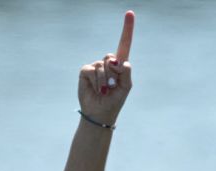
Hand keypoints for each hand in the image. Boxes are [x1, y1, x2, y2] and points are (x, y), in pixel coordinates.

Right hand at [77, 11, 134, 125]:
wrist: (100, 113)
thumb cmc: (115, 100)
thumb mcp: (126, 87)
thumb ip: (126, 73)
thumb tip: (121, 62)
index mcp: (120, 64)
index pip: (124, 43)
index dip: (127, 28)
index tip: (130, 13)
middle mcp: (108, 62)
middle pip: (112, 57)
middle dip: (114, 74)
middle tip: (112, 87)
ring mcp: (96, 66)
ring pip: (102, 66)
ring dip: (105, 82)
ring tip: (104, 91)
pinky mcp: (85, 71)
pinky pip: (92, 70)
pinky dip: (96, 82)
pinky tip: (97, 90)